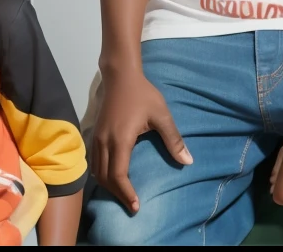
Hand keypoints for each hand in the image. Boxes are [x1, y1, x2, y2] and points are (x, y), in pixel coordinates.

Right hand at [89, 71, 191, 212]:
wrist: (121, 76)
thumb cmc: (143, 94)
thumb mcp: (161, 115)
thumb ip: (173, 139)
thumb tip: (188, 161)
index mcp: (120, 140)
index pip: (118, 175)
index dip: (126, 193)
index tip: (136, 206)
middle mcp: (104, 142)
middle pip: (105, 178)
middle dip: (117, 194)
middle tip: (131, 205)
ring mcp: (97, 138)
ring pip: (97, 172)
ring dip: (109, 185)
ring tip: (123, 194)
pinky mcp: (95, 134)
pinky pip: (94, 162)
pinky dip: (102, 174)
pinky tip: (113, 177)